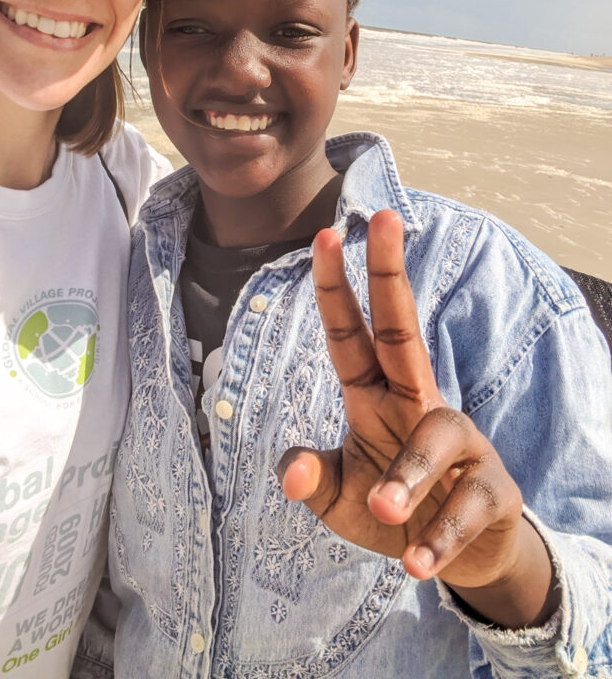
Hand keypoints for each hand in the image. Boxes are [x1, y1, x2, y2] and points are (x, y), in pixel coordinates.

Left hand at [278, 210, 556, 627]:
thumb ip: (313, 478)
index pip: (352, 334)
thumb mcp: (340, 497)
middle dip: (391, 272)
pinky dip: (438, 539)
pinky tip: (417, 565)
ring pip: (436, 438)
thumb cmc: (393, 512)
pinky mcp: (492, 491)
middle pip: (404, 328)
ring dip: (408, 476)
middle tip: (384, 216)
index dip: (335, 288)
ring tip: (384, 512)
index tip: (324, 234)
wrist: (461, 560)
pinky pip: (466, 507)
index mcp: (376, 399)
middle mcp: (417, 405)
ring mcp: (459, 444)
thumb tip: (290, 470)